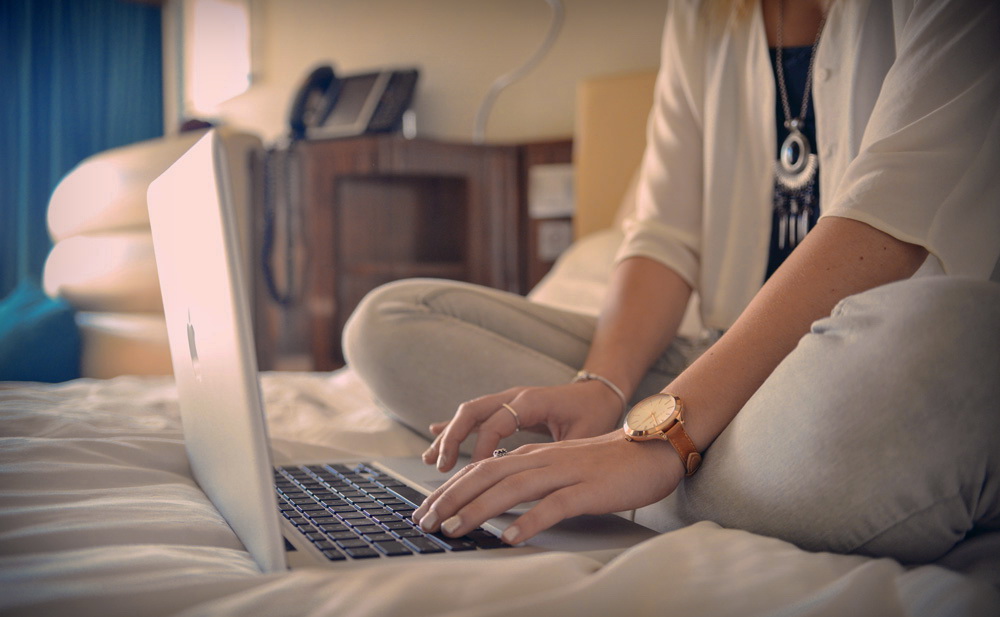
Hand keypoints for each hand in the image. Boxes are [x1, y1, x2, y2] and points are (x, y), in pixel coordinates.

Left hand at [413, 431, 684, 544]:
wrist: (652, 449)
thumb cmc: (608, 464)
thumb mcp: (561, 467)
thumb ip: (531, 478)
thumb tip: (498, 501)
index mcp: (534, 456)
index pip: (481, 469)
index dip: (450, 489)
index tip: (426, 510)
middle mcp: (543, 460)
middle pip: (486, 476)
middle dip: (450, 499)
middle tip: (425, 522)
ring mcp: (565, 473)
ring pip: (512, 488)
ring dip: (478, 510)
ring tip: (453, 530)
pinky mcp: (588, 489)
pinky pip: (554, 505)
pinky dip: (529, 521)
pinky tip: (510, 537)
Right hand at [423, 381, 623, 471]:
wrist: (600, 392)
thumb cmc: (595, 414)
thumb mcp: (584, 434)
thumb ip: (559, 452)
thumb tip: (537, 478)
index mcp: (532, 401)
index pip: (497, 423)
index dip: (482, 448)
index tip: (475, 472)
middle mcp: (515, 396)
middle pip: (473, 411)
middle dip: (452, 438)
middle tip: (440, 467)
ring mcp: (508, 399)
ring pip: (469, 413)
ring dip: (449, 435)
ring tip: (431, 460)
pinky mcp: (507, 407)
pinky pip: (476, 415)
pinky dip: (455, 427)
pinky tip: (436, 436)